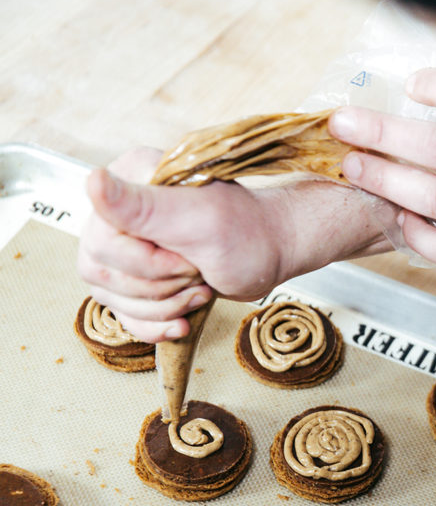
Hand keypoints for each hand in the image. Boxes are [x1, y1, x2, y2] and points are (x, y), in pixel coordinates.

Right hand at [78, 147, 393, 341]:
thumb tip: (93, 180)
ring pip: (108, 297)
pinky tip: (184, 320)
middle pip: (101, 273)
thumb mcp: (200, 219)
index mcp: (127, 181)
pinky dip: (155, 325)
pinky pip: (122, 314)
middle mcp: (116, 212)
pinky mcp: (134, 277)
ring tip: (200, 286)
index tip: (189, 257)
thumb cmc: (248, 234)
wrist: (272, 252)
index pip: (102, 241)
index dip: (148, 263)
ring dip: (163, 306)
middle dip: (160, 286)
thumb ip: (143, 205)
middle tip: (198, 270)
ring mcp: (121, 246)